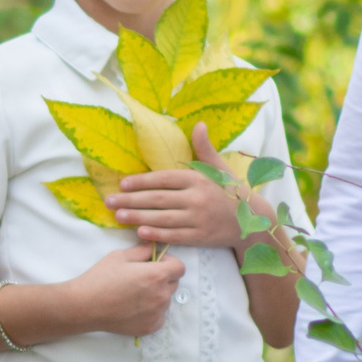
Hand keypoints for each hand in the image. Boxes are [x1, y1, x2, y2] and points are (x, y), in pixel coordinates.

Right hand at [67, 246, 186, 338]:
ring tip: (134, 294)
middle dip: (162, 278)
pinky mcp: (151, 327)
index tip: (155, 263)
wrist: (85, 306)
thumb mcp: (119, 256)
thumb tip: (153, 246)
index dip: (169, 263)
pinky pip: (159, 315)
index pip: (180, 267)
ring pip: (165, 300)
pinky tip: (133, 307)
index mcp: (156, 275)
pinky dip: (151, 311)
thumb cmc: (100, 278)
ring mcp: (158, 313)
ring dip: (156, 295)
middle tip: (141, 278)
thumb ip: (142, 251)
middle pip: (174, 283)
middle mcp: (162, 295)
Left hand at [108, 123, 247, 249]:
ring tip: (118, 216)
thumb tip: (199, 124)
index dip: (142, 181)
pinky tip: (139, 232)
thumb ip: (204, 149)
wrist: (252, 221)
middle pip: (158, 199)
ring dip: (137, 217)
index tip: (122, 184)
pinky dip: (156, 234)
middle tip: (109, 201)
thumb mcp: (220, 167)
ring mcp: (198, 219)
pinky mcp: (200, 237)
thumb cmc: (231, 192)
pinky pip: (174, 236)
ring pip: (162, 218)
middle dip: (131, 200)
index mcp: (199, 179)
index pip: (164, 179)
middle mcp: (197, 198)